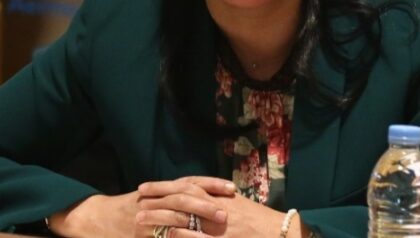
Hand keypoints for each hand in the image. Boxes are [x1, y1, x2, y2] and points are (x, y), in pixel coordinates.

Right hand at [47, 177, 235, 237]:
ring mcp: (146, 216)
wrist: (99, 218)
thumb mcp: (154, 198)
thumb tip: (208, 198)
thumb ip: (176, 198)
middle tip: (225, 212)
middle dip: (205, 204)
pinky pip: (162, 236)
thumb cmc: (131, 209)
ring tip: (212, 229)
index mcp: (161, 189)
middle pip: (183, 196)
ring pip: (173, 217)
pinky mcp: (140, 233)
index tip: (232, 188)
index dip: (211, 184)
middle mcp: (154, 198)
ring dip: (194, 223)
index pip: (190, 181)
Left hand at [138, 179, 309, 237]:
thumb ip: (216, 197)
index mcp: (218, 195)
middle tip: (137, 199)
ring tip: (140, 219)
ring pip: (184, 218)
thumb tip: (196, 192)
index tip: (145, 187)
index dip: (164, 186)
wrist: (281, 233)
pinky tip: (168, 235)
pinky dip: (183, 236)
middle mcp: (216, 206)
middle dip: (157, 197)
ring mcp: (219, 226)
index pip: (185, 186)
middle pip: (180, 197)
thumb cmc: (259, 220)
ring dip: (160, 218)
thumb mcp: (237, 203)